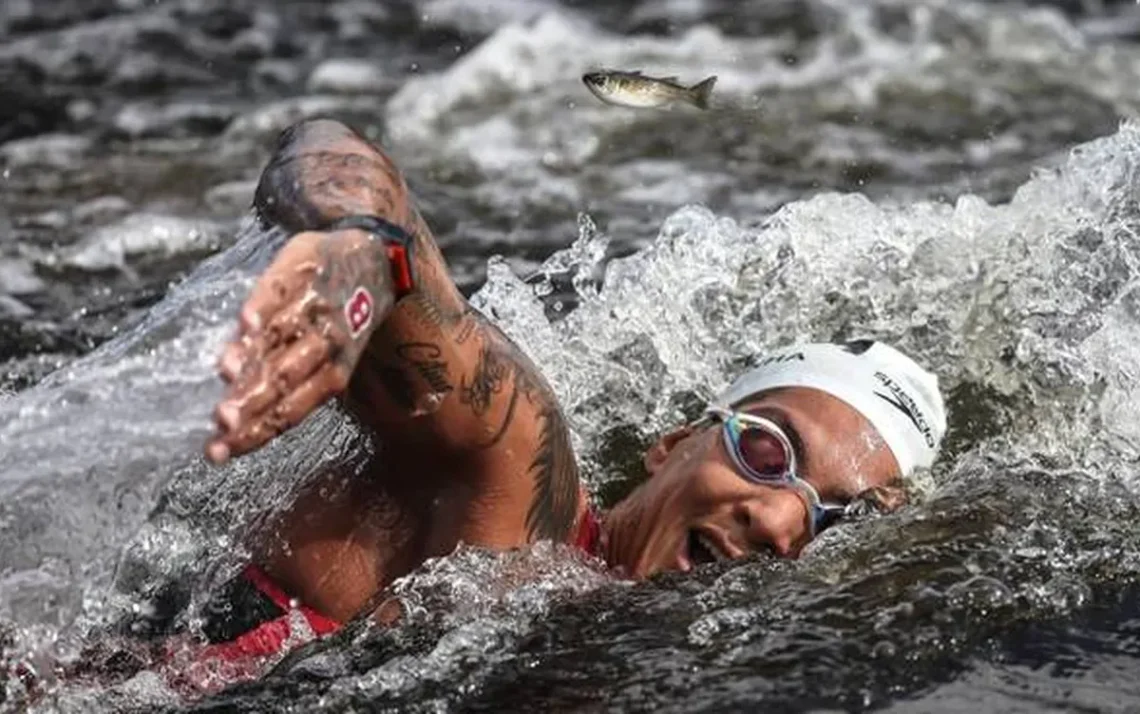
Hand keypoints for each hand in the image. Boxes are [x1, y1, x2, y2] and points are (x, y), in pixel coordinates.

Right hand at [206, 229, 394, 463]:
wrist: (373, 261)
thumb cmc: (337, 319)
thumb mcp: (323, 354)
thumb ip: (279, 372)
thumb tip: (230, 386)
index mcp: (333, 373)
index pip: (289, 412)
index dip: (254, 432)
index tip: (217, 451)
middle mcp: (328, 344)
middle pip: (286, 379)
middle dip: (253, 401)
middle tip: (222, 419)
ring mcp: (316, 307)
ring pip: (284, 338)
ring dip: (256, 356)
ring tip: (227, 374)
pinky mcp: (305, 270)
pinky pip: (283, 292)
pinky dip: (267, 305)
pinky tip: (247, 322)